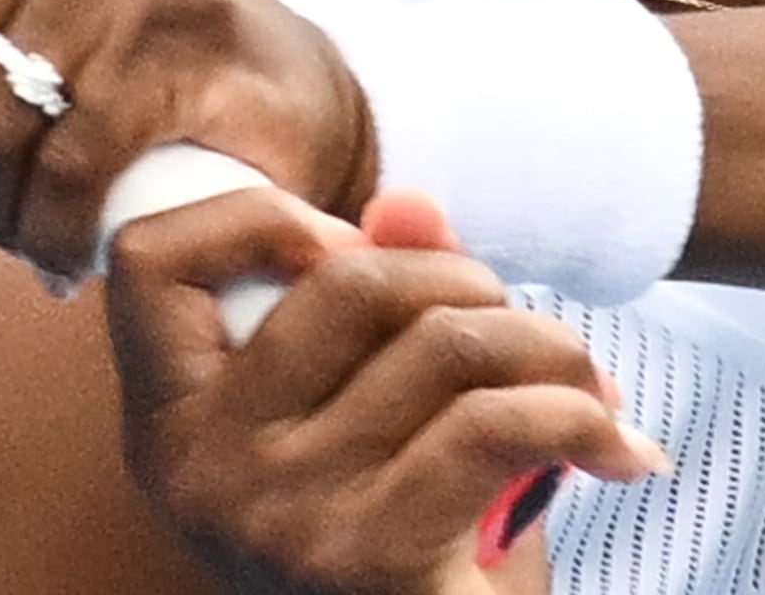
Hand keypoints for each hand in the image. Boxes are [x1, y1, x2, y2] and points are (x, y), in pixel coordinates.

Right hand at [106, 186, 663, 594]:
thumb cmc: (382, 556)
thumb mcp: (352, 429)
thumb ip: (369, 308)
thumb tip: (411, 206)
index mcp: (167, 429)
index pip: (149, 262)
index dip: (252, 217)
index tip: (343, 249)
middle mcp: (205, 473)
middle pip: (352, 284)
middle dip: (465, 279)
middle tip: (517, 326)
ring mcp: (283, 518)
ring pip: (447, 344)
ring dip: (550, 345)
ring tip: (585, 381)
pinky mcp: (372, 561)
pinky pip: (499, 422)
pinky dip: (579, 413)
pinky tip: (615, 442)